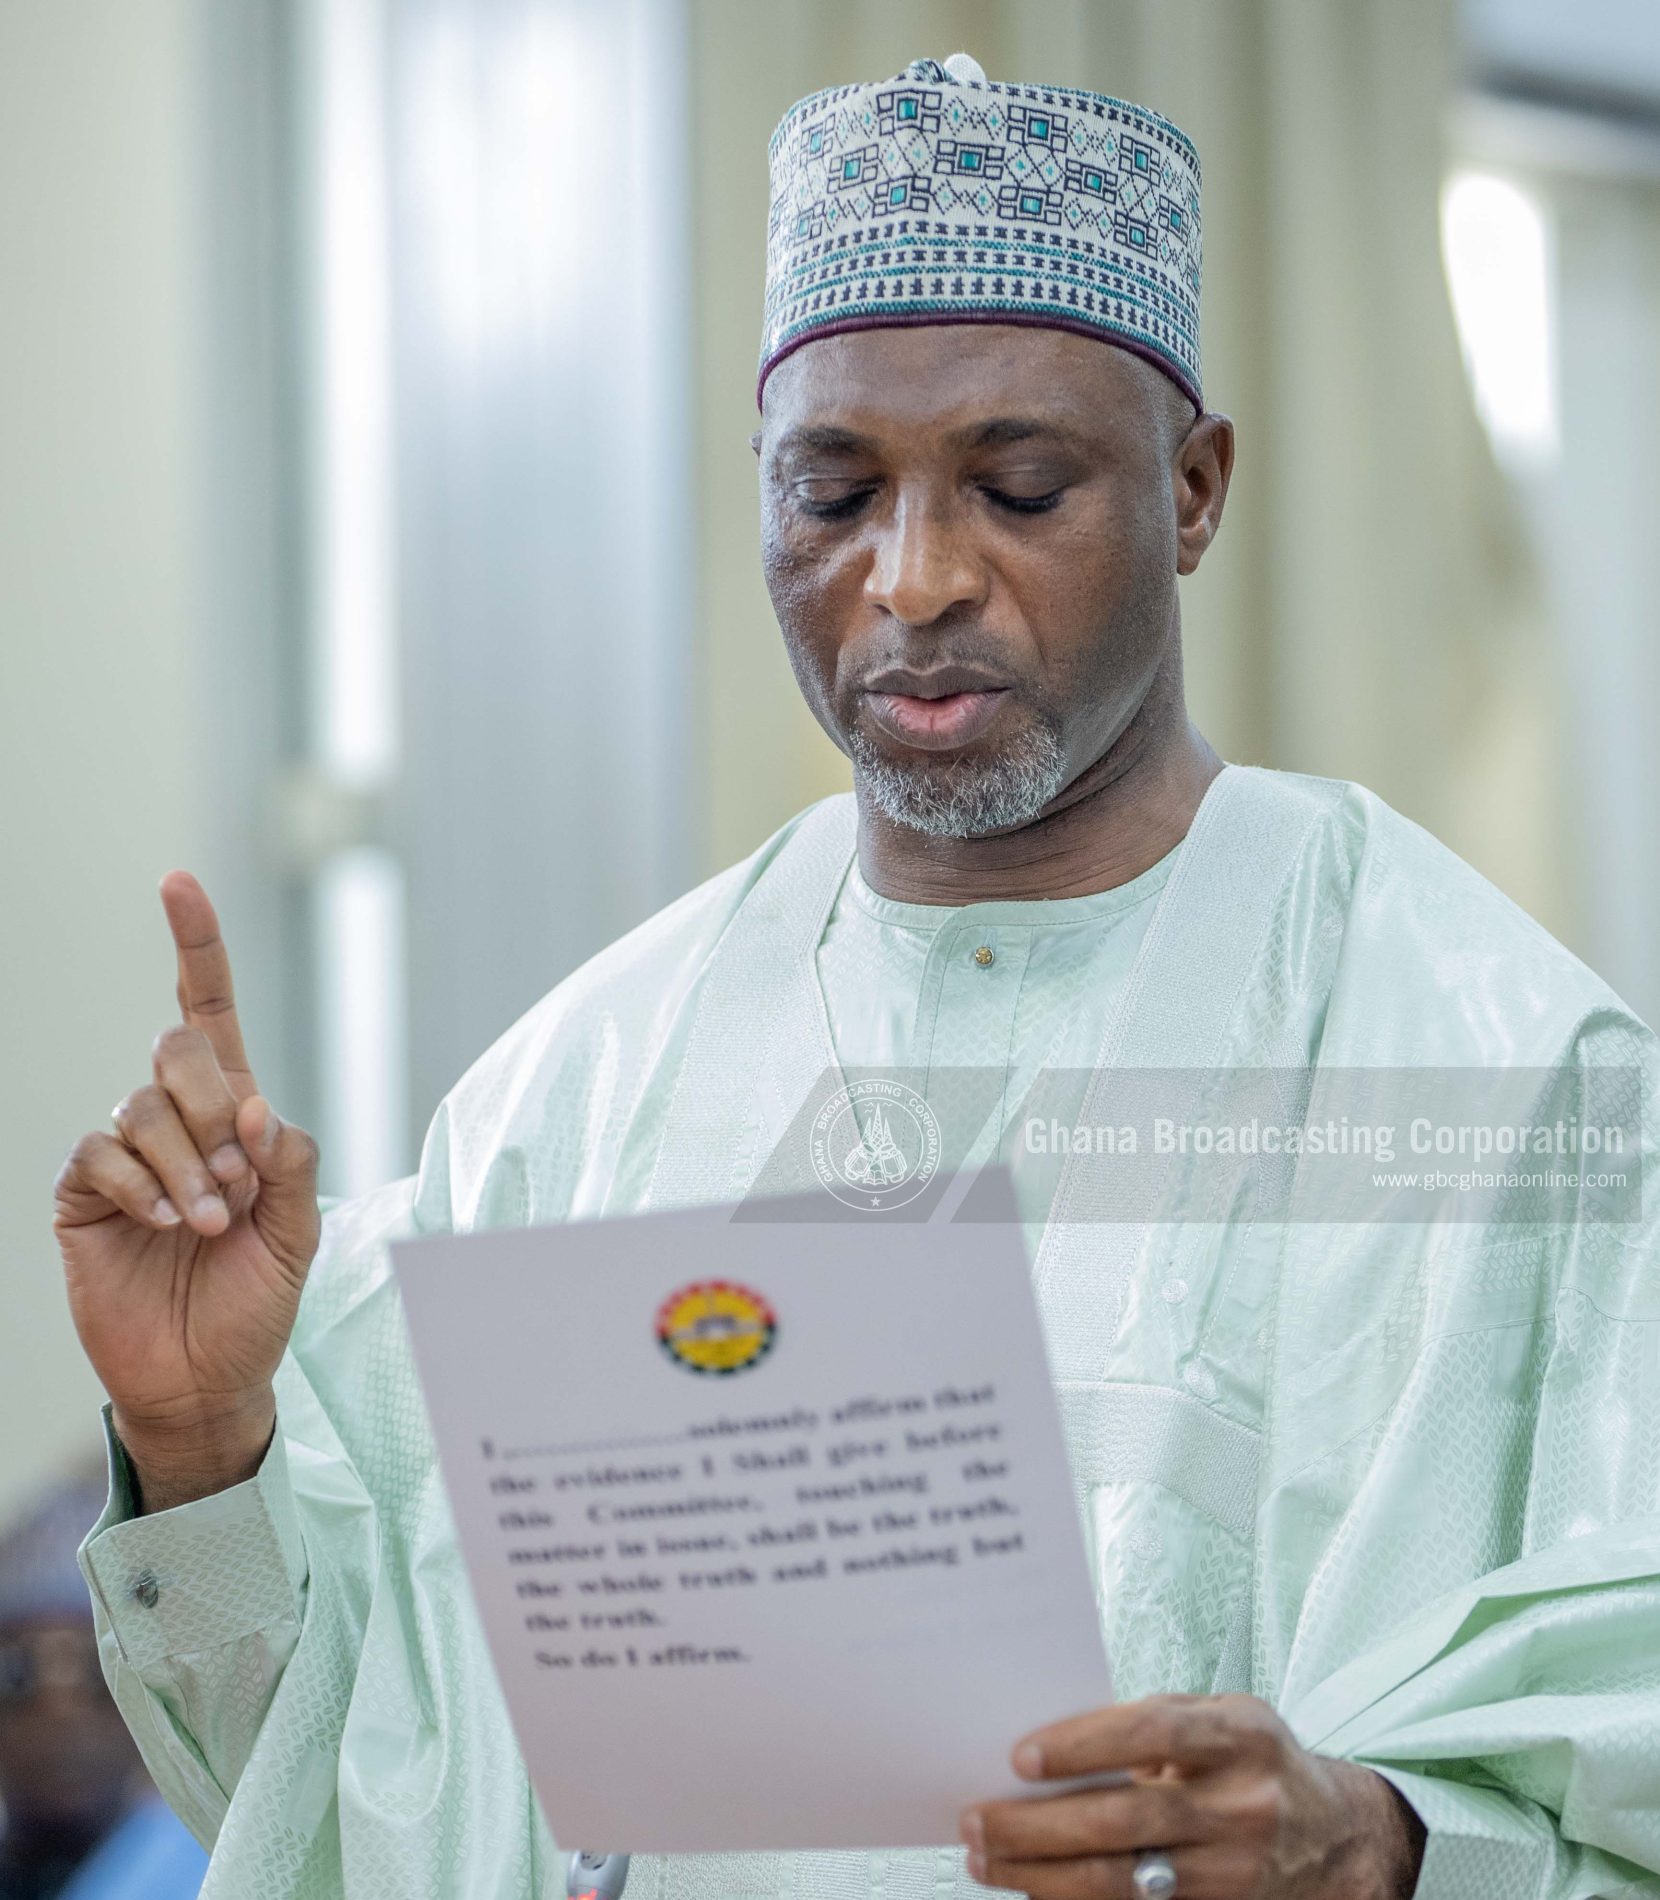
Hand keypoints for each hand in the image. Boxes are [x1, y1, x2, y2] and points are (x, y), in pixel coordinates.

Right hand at [54, 873, 320, 1512]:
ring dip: (189, 1167)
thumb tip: (253, 1104)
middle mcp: (176, 1121)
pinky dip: (144, 1185)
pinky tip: (168, 1226)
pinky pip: (102, 1153)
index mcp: (233, 1115)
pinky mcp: (85, 1193)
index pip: (208, 1013)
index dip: (195, 947)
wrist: (210, 1377)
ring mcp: (127, 1155)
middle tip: (240, 1187)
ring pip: (143, 1107)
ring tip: (211, 1226)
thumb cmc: (259, 1301)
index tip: (177, 882)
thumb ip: (291, 1159)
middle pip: (179, 1051)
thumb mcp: (302, 1231)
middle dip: (214, 1110)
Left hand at [961, 1693, 1425, 1898]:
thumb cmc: (1253, 1761)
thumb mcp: (1222, 1718)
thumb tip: (1047, 1744)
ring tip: (984, 1859)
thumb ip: (1152, 1722)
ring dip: (1040, 1876)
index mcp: (1241, 1736)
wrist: (1340, 1840)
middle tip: (975, 1819)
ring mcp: (1236, 1874)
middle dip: (1037, 1825)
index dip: (1085, 1743)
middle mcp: (1243, 1807)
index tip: (1020, 1756)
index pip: (1155, 1733)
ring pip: (1122, 1885)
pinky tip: (1032, 1890)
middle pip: (1125, 1822)